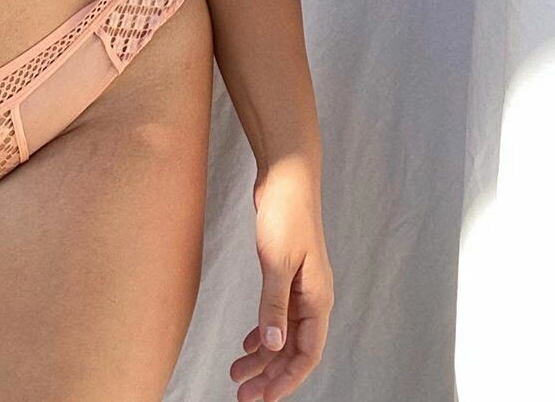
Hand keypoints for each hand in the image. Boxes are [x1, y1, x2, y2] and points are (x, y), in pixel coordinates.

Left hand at [229, 161, 333, 399]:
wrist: (286, 176)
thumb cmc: (286, 214)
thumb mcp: (276, 262)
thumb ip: (274, 305)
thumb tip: (272, 347)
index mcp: (317, 299)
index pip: (307, 354)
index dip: (286, 380)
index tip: (263, 399)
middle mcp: (312, 298)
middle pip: (294, 350)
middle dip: (270, 375)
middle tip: (242, 395)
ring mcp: (300, 286)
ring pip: (283, 334)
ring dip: (262, 356)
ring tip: (237, 375)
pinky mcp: (285, 274)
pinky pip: (277, 315)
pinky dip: (262, 332)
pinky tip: (248, 343)